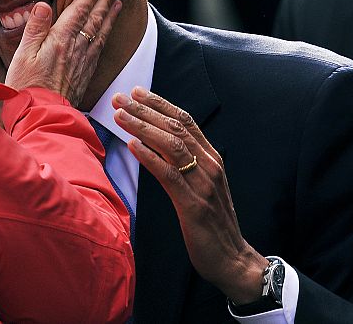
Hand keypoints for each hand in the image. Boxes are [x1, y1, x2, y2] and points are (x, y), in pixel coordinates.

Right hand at [5, 0, 121, 107]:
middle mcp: (75, 48)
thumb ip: (34, 28)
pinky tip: (107, 33)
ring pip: (100, 33)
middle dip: (105, 0)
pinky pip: (100, 49)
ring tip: (117, 3)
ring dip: (109, 16)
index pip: (78, 12)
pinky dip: (106, 35)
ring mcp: (82, 62)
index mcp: (59, 40)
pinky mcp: (85, 74)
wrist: (42, 114)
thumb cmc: (26, 85)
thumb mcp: (23, 55)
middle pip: (94, 19)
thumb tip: (43, 5)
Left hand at [112, 87, 268, 302]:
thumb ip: (186, 164)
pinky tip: (132, 145)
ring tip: (120, 116)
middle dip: (145, 111)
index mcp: (212, 159)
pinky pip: (169, 175)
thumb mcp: (201, 186)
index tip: (137, 92)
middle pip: (175, 128)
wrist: (233, 259)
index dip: (161, 104)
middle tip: (120, 98)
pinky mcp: (193, 205)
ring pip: (172, 146)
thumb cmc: (211, 222)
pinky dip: (150, 157)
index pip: (186, 121)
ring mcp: (203, 184)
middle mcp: (210, 166)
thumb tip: (157, 143)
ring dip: (143, 127)